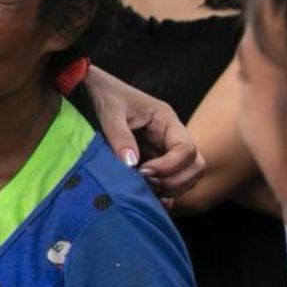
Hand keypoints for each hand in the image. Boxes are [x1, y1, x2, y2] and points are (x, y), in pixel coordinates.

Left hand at [85, 65, 204, 200]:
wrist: (90, 89)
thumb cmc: (104, 94)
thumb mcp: (109, 112)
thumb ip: (119, 137)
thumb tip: (131, 165)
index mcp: (166, 120)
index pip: (187, 149)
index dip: (170, 166)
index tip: (143, 171)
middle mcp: (171, 136)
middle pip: (195, 166)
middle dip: (175, 181)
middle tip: (145, 184)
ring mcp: (164, 149)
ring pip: (186, 176)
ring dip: (169, 188)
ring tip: (141, 189)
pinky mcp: (152, 159)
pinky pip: (168, 180)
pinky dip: (162, 192)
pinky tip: (145, 197)